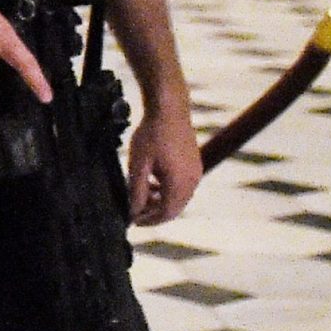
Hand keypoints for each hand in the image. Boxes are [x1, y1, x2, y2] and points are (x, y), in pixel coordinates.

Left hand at [128, 99, 201, 225]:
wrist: (169, 109)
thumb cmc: (152, 134)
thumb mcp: (138, 164)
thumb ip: (137, 190)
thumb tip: (133, 211)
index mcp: (180, 184)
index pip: (166, 213)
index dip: (149, 220)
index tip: (133, 221)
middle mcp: (193, 181)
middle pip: (174, 208)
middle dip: (155, 213)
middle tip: (135, 212)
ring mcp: (196, 172)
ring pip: (179, 197)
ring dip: (161, 201)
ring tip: (142, 197)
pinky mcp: (194, 164)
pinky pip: (182, 185)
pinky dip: (167, 190)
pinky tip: (152, 182)